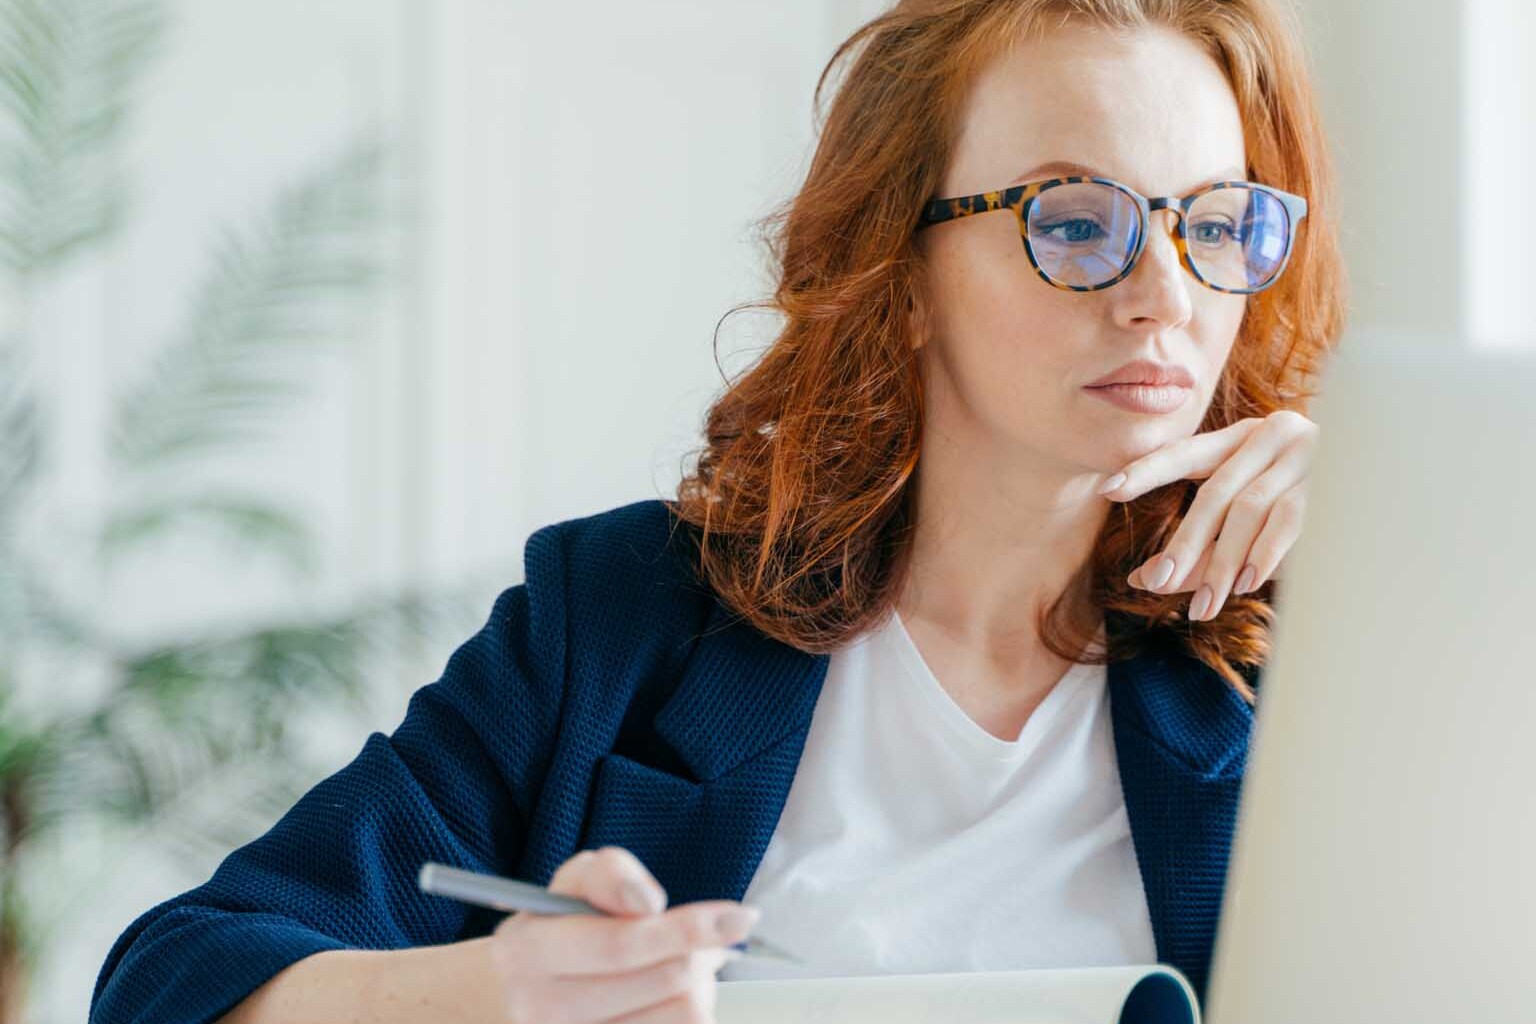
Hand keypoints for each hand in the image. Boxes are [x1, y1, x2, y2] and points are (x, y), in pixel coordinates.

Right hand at [486, 846, 758, 1022]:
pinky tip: (671, 1000)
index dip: (687, 928)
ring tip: (684, 968)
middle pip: (666, 980)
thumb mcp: (573, 884)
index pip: (623, 944)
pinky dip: (689, 1012)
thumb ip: (609, 876)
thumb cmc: (560, 930)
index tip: (740, 917)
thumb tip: (647, 904)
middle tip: (711, 937)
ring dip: (702, 984)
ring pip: (683, 1014)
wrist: (523, 996)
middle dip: (703, 951)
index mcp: (526, 952)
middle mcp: (539, 1009)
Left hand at [1097, 410, 1317, 620]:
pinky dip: (1265, 552)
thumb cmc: (1307, 503)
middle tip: (1158, 583)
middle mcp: (1271, 436)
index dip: (1146, 470)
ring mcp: (1305, 457)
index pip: (1185, 452)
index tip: (1107, 489)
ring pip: (1248, 511)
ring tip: (1204, 604)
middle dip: (1185, 543)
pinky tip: (1248, 583)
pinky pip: (1290, 519)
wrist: (1391, 475)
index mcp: (1241, 437)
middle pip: (1215, 494)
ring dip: (1223, 562)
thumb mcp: (1248, 514)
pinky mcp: (1334, 484)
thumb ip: (1202, 542)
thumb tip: (1144, 580)